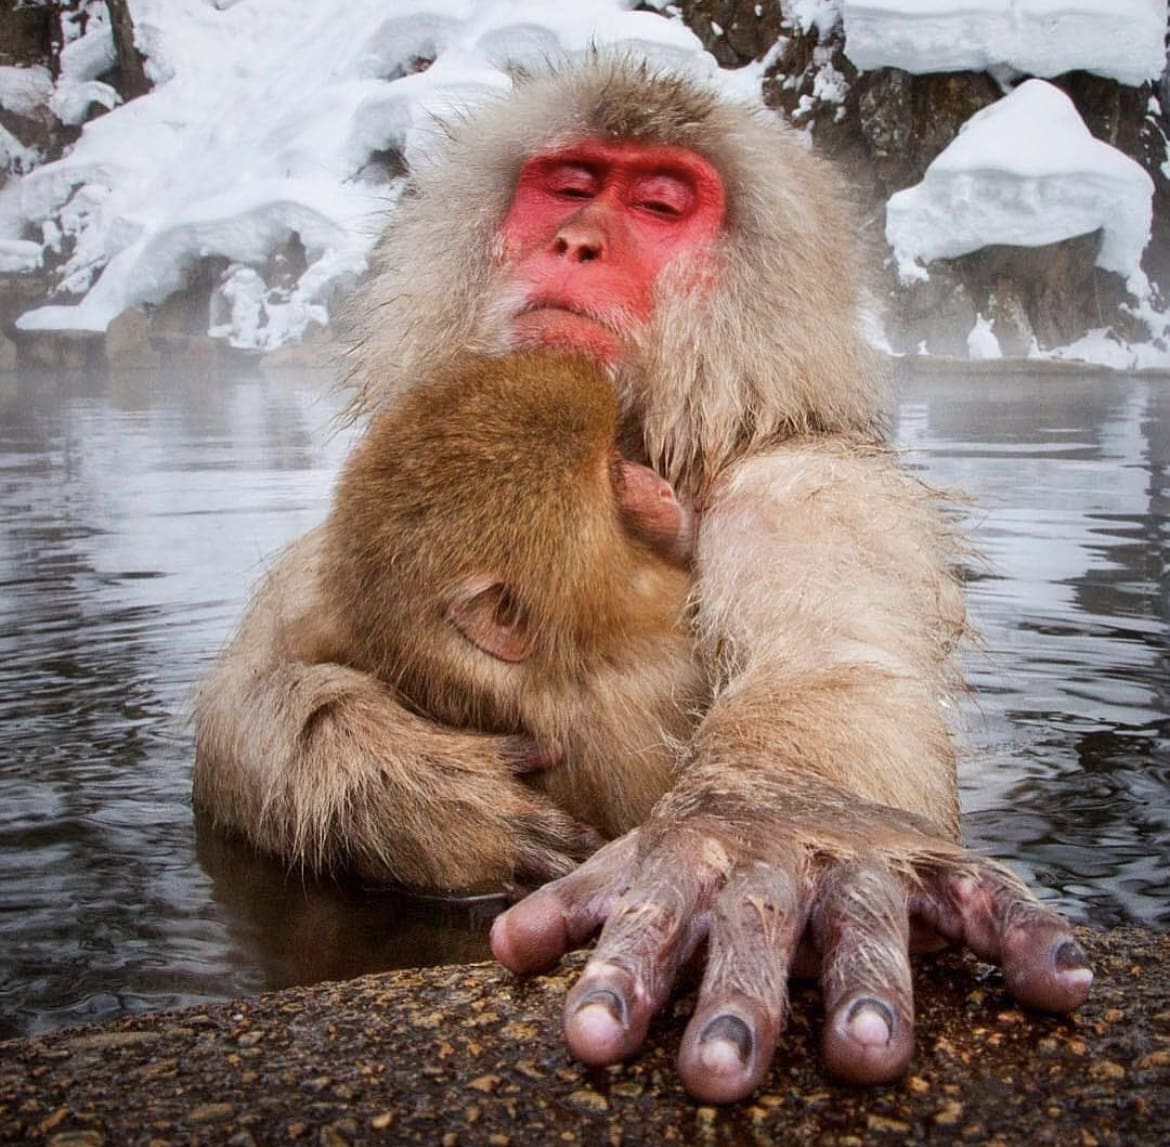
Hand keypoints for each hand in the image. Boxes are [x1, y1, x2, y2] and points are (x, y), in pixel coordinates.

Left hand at [490, 768, 1091, 1102]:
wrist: (797, 746)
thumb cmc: (708, 835)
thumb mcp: (639, 856)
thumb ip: (579, 899)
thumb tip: (504, 948)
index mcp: (695, 860)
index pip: (650, 921)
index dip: (619, 977)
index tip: (587, 1041)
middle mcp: (774, 861)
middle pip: (755, 930)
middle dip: (737, 1002)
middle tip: (715, 1078)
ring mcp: (855, 857)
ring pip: (866, 918)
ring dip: (871, 982)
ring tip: (869, 1053)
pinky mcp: (930, 859)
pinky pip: (986, 892)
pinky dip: (1024, 932)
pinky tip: (1060, 984)